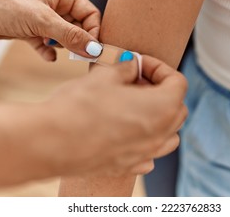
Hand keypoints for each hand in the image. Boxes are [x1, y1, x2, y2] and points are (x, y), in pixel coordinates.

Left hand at [0, 0, 100, 60]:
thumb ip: (71, 36)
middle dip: (79, 41)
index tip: (94, 50)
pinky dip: (49, 51)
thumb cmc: (5, 5)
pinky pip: (47, 45)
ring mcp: (43, 19)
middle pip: (79, 27)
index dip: (94, 31)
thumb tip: (95, 50)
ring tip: (50, 44)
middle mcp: (55, 5)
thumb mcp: (43, 21)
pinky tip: (48, 56)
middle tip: (78, 55)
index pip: (90, 14)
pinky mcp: (31, 31)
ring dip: (62, 45)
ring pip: (64, 37)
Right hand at [39, 55, 187, 176]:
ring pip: (168, 134)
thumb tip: (133, 66)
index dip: (159, 67)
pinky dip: (145, 140)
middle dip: (161, 90)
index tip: (139, 64)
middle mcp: (160, 134)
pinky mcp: (128, 166)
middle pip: (177, 108)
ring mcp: (146, 154)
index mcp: (162, 108)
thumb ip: (126, 69)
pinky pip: (149, 153)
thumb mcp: (105, 76)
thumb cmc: (80, 106)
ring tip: (133, 104)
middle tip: (136, 81)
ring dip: (158, 116)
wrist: (51, 142)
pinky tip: (124, 129)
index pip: (178, 82)